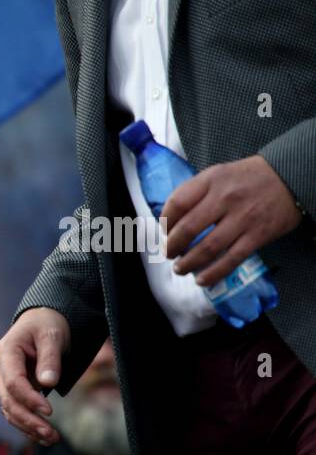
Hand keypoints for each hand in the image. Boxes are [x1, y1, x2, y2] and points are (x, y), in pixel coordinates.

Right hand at [0, 307, 71, 445]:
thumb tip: (48, 383)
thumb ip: (50, 358)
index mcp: (6, 352)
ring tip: (51, 439)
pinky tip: (43, 436)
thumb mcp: (52, 335)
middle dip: (29, 420)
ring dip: (28, 427)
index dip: (29, 399)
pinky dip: (27, 425)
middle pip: (8, 401)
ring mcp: (4, 380)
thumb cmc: (47, 325)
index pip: (12, 382)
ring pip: (9, 410)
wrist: (42, 321)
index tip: (50, 411)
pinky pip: (15, 410)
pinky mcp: (13, 389)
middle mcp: (1, 368)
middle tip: (51, 434)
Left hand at [163, 154, 301, 285]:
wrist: (290, 177)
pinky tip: (201, 280)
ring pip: (207, 248)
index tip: (163, 232)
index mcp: (212, 180)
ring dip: (188, 263)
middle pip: (188, 229)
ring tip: (180, 268)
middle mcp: (226, 198)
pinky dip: (213, 273)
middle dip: (172, 246)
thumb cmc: (246, 178)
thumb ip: (194, 192)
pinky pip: (231, 259)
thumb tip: (168, 220)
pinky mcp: (257, 236)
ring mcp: (243, 218)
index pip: (177, 203)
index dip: (164, 222)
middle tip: (169, 254)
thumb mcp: (218, 174)